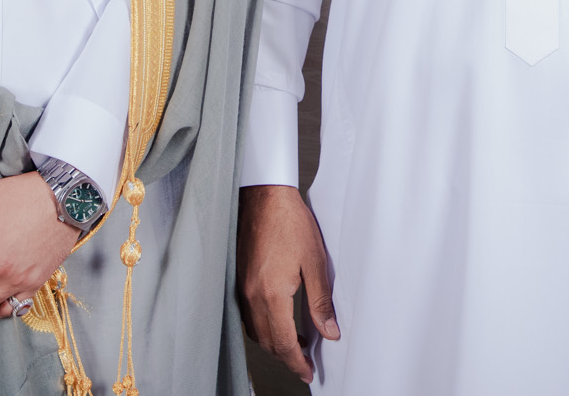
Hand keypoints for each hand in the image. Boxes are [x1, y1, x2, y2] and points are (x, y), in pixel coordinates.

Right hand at [237, 184, 339, 381]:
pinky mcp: (239, 280)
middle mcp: (252, 296)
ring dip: (274, 343)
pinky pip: (248, 316)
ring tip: (296, 343)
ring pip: (256, 331)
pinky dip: (263, 326)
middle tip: (305, 363)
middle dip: (286, 357)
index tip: (308, 372)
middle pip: (267, 342)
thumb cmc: (289, 222)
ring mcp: (242, 289)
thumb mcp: (315, 262)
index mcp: (272, 294)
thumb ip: (320, 302)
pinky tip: (278, 321)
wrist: (264, 197)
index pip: (283, 343)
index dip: (297, 362)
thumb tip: (329, 332)